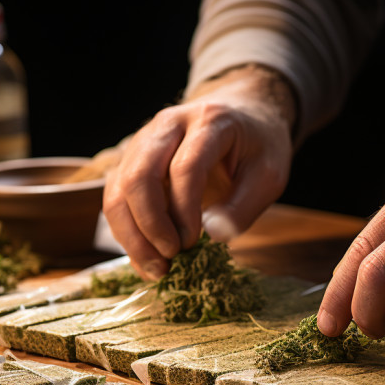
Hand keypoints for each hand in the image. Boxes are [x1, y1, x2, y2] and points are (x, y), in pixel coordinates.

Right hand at [103, 65, 295, 279]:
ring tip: (157, 268)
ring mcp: (143, 142)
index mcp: (208, 122)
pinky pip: (116, 198)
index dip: (184, 211)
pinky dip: (127, 233)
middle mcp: (167, 125)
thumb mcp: (268, 175)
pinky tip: (147, 258)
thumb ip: (243, 207)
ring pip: (118, 188)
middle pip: (139, 175)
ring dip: (131, 234)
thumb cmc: (257, 146)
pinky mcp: (131, 161)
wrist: (243, 116)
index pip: (185, 168)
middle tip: (171, 257)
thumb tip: (213, 237)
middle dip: (150, 225)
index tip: (193, 243)